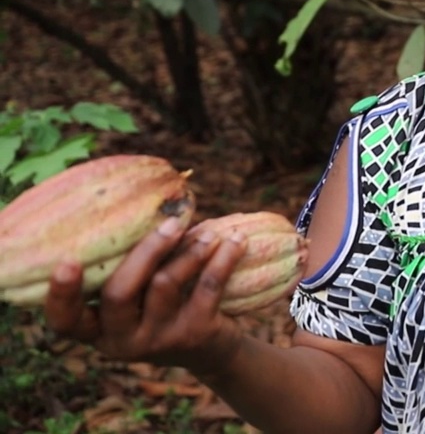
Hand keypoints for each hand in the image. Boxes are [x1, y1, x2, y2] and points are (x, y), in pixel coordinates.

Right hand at [43, 216, 247, 373]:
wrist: (212, 350)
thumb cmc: (164, 308)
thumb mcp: (138, 297)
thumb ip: (127, 267)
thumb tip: (139, 202)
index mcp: (97, 330)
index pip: (65, 321)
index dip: (62, 294)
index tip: (67, 261)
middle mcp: (121, 340)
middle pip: (119, 292)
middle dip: (146, 251)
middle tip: (171, 222)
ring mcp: (158, 340)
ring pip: (166, 283)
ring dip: (191, 250)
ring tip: (210, 232)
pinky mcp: (195, 334)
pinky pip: (207, 286)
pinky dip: (223, 258)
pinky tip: (235, 240)